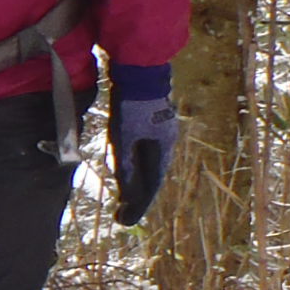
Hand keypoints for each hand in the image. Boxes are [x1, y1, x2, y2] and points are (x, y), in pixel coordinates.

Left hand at [111, 64, 176, 225]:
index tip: (127, 220)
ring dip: (137, 182)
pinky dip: (136, 166)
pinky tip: (127, 169)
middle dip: (138, 197)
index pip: (152, 183)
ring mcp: (160, 130)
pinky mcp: (150, 121)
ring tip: (125, 198)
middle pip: (152, 176)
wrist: (139, 69)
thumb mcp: (125, 136)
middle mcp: (165, 141)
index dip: (140, 204)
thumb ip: (126, 162)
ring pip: (148, 164)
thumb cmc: (132, 103)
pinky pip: (144, 151)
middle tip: (123, 214)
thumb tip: (127, 189)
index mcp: (163, 147)